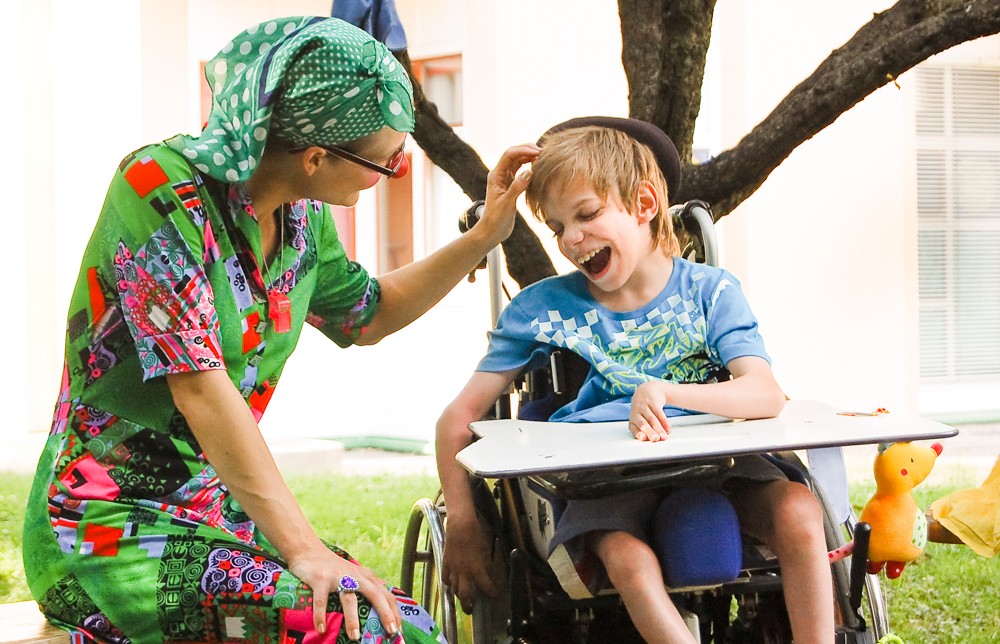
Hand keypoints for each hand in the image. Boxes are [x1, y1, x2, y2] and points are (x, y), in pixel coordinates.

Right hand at [287, 545, 402, 640]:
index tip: (399, 631)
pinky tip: (321, 628)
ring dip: (352, 619)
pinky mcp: (321, 579)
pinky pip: (322, 601)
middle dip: (385, 614)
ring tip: (354, 637)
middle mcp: (356, 576)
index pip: (386, 595)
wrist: (309, 551)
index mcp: (367, 577)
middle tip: (391, 632)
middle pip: (375, 595)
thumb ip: (364, 592)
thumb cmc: (334, 570)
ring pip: (349, 599)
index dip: (395, 613)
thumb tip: (375, 619)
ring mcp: (338, 577)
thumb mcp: (354, 578)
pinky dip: (320, 615)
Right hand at [442, 513, 496, 613]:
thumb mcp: (486, 551)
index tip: (493, 595)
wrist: (461, 525)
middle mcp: (464, 572)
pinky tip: (451, 583)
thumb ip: (486, 565)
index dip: (491, 592)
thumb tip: (487, 574)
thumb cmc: (476, 535)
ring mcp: (453, 568)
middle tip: (470, 610)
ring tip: (462, 598)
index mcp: (477, 569)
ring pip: (454, 588)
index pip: (486, 587)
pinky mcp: (445, 562)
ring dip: (458, 595)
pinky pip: (445, 578)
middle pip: (464, 595)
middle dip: (467, 605)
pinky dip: (449, 583)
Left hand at [478, 144, 539, 244]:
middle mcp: (500, 174)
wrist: (492, 230)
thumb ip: (517, 187)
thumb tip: (529, 171)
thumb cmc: (496, 219)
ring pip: (517, 161)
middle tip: (543, 151)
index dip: (523, 150)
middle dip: (527, 149)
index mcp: (496, 175)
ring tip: (542, 156)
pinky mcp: (510, 185)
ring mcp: (505, 179)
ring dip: (528, 156)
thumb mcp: (507, 203)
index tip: (538, 152)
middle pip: (513, 154)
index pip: (509, 155)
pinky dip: (528, 166)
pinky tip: (537, 166)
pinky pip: (520, 170)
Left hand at [629, 381, 671, 441]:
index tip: (643, 438)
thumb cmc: (644, 410)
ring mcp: (644, 406)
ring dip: (659, 428)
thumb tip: (655, 439)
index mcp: (633, 420)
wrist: (648, 390)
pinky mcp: (653, 402)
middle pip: (642, 424)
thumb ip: (646, 430)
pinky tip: (668, 429)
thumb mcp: (642, 419)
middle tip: (655, 439)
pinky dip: (664, 422)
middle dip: (649, 432)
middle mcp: (637, 413)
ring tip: (664, 436)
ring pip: (652, 419)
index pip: (634, 429)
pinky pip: (659, 413)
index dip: (638, 433)